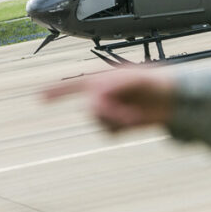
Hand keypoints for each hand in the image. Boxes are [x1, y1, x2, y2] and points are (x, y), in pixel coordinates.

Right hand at [44, 68, 176, 132]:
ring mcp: (108, 110)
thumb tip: (96, 94)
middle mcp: (102, 94)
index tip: (38, 98)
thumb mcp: (138, 78)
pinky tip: (134, 120)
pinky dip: (121, 129)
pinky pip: (109, 133)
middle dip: (110, 113)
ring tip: (135, 114)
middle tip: (129, 112)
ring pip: (99, 124)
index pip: (74, 85)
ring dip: (117, 121)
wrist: (172, 100)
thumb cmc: (156, 82)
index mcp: (103, 79)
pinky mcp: (116, 124)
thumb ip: (115, 83)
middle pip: (90, 110)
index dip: (55, 91)